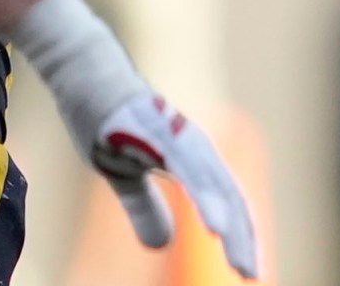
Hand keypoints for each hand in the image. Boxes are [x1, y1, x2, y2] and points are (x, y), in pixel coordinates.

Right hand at [2, 0, 259, 278]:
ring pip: (212, 184)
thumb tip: (163, 244)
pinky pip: (184, 167)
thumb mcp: (122, 175)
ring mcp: (177, 136)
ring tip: (240, 254)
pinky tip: (210, 219)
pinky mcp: (157, 130)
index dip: (238, 235)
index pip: (223, 202)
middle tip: (253, 273)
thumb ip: (145, 207)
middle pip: (227, 197)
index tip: (249, 270)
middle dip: (242, 237)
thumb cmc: (107, 120)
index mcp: (189, 160)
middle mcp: (193, 147)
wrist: (86, 73)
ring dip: (227, 220)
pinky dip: (201, 193)